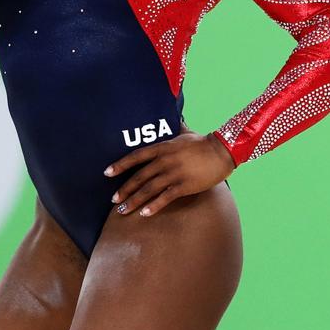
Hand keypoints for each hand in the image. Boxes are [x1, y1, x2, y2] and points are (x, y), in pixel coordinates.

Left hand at [103, 121, 235, 217]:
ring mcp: (174, 174)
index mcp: (163, 147)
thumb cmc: (203, 142)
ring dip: (134, 201)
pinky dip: (153, 206)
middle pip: (139, 177)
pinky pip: (165, 198)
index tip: (107, 173)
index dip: (120, 164)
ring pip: (149, 189)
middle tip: (114, 199)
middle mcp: (165, 161)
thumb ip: (174, 126)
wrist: (223, 152)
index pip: (136, 156)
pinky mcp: (184, 186)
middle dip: (124, 189)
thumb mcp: (185, 132)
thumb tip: (172, 114)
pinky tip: (144, 214)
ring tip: (123, 210)